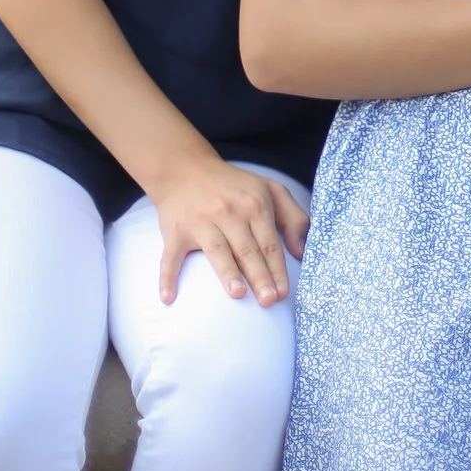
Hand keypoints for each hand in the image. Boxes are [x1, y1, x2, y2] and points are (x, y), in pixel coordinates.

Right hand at [153, 153, 309, 305]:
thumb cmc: (234, 186)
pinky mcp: (176, 231)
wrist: (186, 169)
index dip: (278, 268)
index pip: (269, 243)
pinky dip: (168, 276)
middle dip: (260, 275)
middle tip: (269, 301)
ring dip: (227, 272)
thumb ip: (293, 217)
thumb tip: (302, 251)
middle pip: (247, 249)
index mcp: (254, 205)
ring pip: (217, 250)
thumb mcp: (270, 190)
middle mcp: (229, 212)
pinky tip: (169, 297)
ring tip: (238, 293)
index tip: (284, 293)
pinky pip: (171, 256)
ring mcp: (201, 222)